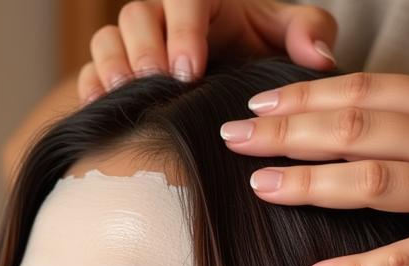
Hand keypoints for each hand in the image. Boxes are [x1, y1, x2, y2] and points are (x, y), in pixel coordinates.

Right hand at [77, 0, 336, 103]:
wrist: (228, 90)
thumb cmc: (256, 58)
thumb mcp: (287, 42)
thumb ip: (309, 33)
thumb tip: (320, 55)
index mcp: (200, 0)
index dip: (181, 30)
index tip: (190, 70)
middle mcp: (160, 18)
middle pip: (136, 16)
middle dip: (145, 50)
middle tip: (161, 85)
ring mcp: (132, 47)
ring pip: (107, 41)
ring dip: (114, 69)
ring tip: (131, 98)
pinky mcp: (114, 76)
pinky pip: (88, 75)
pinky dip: (91, 91)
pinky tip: (104, 112)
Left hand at [219, 72, 408, 265]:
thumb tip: (373, 119)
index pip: (365, 92)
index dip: (304, 97)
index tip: (259, 105)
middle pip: (353, 127)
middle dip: (285, 132)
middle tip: (233, 140)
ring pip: (368, 181)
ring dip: (306, 185)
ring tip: (259, 189)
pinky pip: (402, 260)